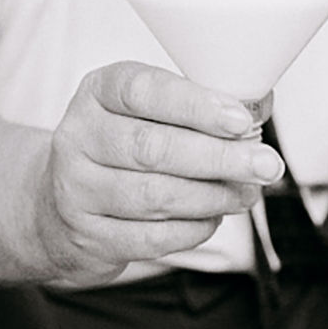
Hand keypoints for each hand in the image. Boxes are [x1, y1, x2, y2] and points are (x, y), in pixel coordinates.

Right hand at [34, 61, 285, 282]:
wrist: (62, 203)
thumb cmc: (123, 146)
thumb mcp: (146, 110)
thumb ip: (197, 105)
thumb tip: (258, 108)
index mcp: (98, 92)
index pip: (144, 91)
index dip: (196, 106)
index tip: (242, 120)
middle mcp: (79, 137)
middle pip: (153, 148)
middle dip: (219, 158)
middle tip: (265, 164)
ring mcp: (77, 189)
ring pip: (154, 196)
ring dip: (213, 196)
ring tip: (247, 192)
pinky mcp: (88, 235)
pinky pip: (150, 238)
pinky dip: (192, 228)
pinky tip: (214, 217)